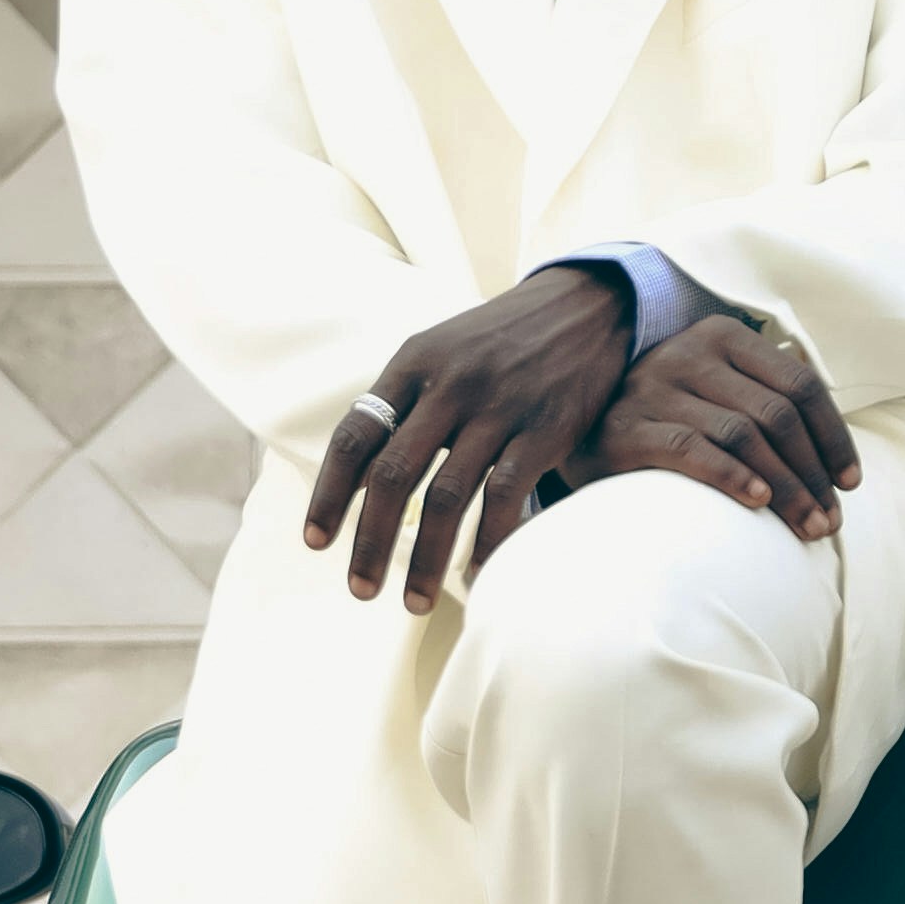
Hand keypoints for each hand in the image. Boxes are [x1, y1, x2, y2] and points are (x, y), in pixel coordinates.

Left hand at [307, 267, 637, 617]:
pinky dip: (487, 542)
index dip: (329, 494)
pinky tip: (475, 572)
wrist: (588, 301)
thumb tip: (358, 475)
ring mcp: (500, 407)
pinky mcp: (546, 428)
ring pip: (446, 497)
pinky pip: (506, 497)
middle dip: (370, 542)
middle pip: (392, 476)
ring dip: (425, 559)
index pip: (355, 435)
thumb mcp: (442, 349)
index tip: (316, 542)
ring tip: (414, 602)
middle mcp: (450, 385)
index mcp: (413, 363)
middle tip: (360, 590)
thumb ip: (403, 401)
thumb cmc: (504, 337)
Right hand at [573, 306, 859, 543]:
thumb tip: (837, 463)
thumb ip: (765, 404)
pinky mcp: (627, 428)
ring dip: (786, 487)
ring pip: (743, 433)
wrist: (579, 434)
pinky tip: (758, 503)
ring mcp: (655, 386)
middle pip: (777, 413)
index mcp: (723, 337)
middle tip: (830, 520)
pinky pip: (692, 449)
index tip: (850, 483)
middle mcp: (689, 352)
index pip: (800, 384)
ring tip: (808, 527)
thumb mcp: (715, 394)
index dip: (833, 436)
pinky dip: (732, 476)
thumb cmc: (666, 420)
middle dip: (814, 472)